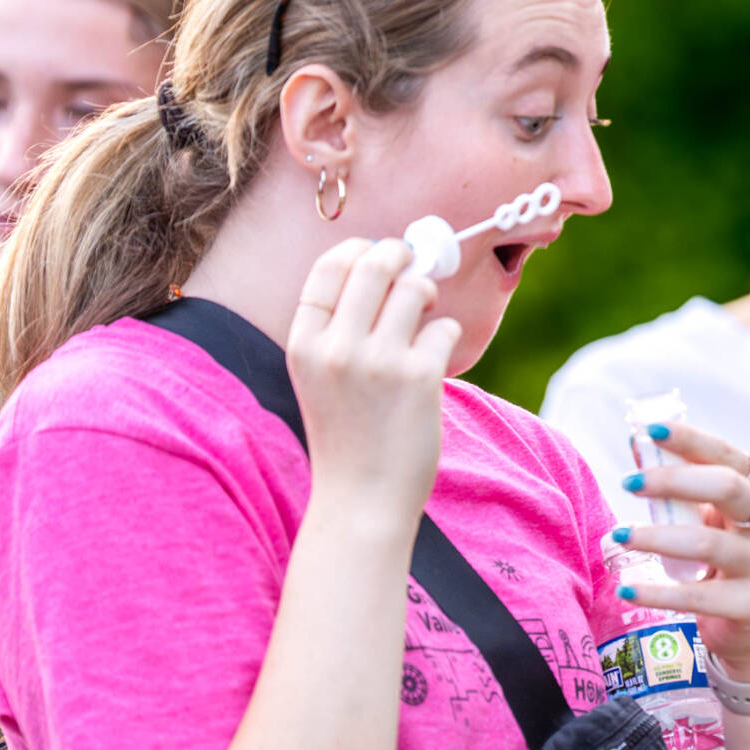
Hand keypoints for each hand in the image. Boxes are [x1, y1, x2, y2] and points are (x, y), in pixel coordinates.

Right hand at [287, 238, 461, 518]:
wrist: (361, 500)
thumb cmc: (347, 437)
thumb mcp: (319, 378)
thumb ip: (338, 329)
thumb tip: (385, 267)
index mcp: (303, 344)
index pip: (328, 268)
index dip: (359, 249)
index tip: (378, 253)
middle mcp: (336, 347)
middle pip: (375, 263)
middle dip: (402, 255)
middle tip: (415, 266)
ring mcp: (379, 361)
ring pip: (415, 288)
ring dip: (428, 293)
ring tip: (426, 315)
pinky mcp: (419, 376)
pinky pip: (444, 328)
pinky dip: (446, 334)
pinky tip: (435, 357)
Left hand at [608, 421, 749, 681]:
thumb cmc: (722, 553)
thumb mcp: (707, 515)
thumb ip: (679, 484)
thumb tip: (638, 445)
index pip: (728, 454)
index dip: (691, 440)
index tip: (650, 431)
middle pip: (727, 488)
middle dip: (672, 481)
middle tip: (629, 483)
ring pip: (708, 543)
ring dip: (656, 537)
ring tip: (619, 535)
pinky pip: (699, 596)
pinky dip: (658, 592)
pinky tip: (627, 588)